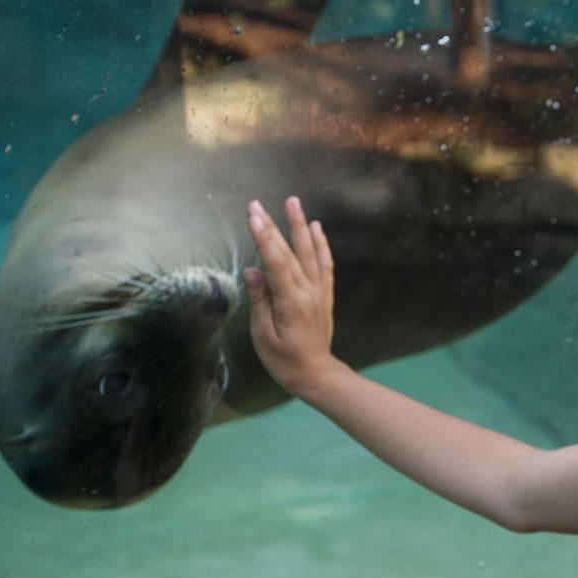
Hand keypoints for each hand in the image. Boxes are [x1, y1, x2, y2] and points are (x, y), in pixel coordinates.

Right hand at [244, 196, 346, 396]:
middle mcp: (308, 291)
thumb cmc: (284, 360)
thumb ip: (259, 301)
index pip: (275, 262)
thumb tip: (253, 271)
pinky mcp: (324, 294)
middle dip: (273, 225)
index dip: (263, 237)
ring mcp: (319, 291)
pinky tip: (316, 228)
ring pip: (310, 252)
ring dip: (300, 226)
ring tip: (293, 202)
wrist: (316, 374)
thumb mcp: (263, 335)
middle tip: (256, 203)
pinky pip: (325, 264)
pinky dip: (321, 244)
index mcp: (291, 301)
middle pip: (289, 252)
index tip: (252, 215)